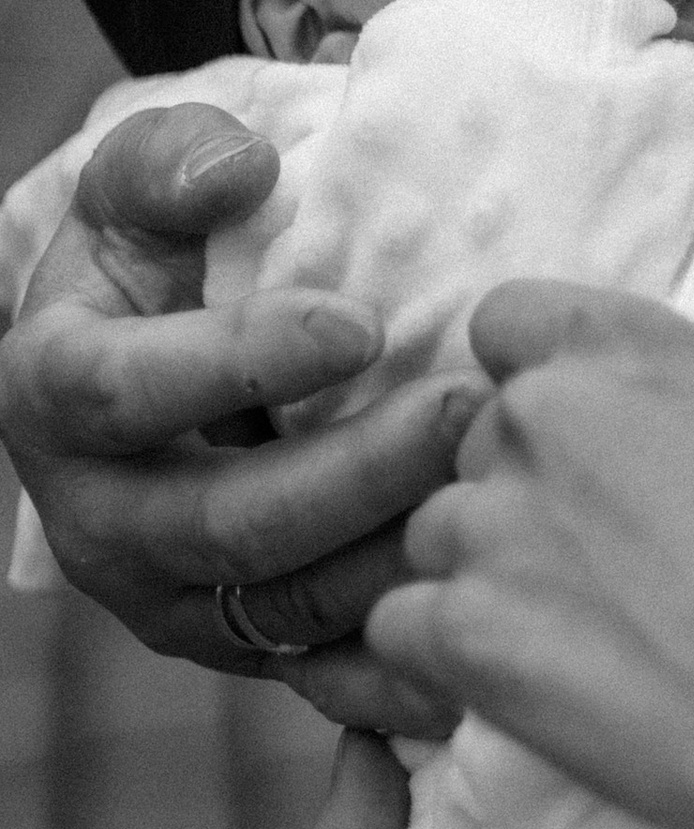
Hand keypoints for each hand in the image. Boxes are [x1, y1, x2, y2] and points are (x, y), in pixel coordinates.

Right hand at [0, 107, 473, 726]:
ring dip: (402, 551)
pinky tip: (501, 591)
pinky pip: (335, 667)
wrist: (162, 363)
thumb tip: (236, 168)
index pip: (125, 392)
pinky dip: (417, 642)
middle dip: (356, 475)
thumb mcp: (138, 186)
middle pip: (227, 524)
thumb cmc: (160, 257)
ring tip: (505, 478)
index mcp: (54, 397)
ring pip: (292, 606)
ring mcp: (176, 599)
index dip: (238, 362)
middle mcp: (102, 521)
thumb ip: (167, 160)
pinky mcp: (251, 646)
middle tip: (471, 409)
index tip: (359, 323)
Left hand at [369, 287, 693, 828]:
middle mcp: (543, 417)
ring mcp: (492, 524)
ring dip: (480, 581)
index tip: (569, 438)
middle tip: (594, 570)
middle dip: (518, 495)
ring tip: (568, 645)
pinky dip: (443, 660)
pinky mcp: (461, 635)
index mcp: (631, 350)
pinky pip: (399, 627)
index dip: (529, 378)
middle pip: (474, 443)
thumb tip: (676, 423)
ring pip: (432, 536)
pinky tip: (521, 691)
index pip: (507, 318)